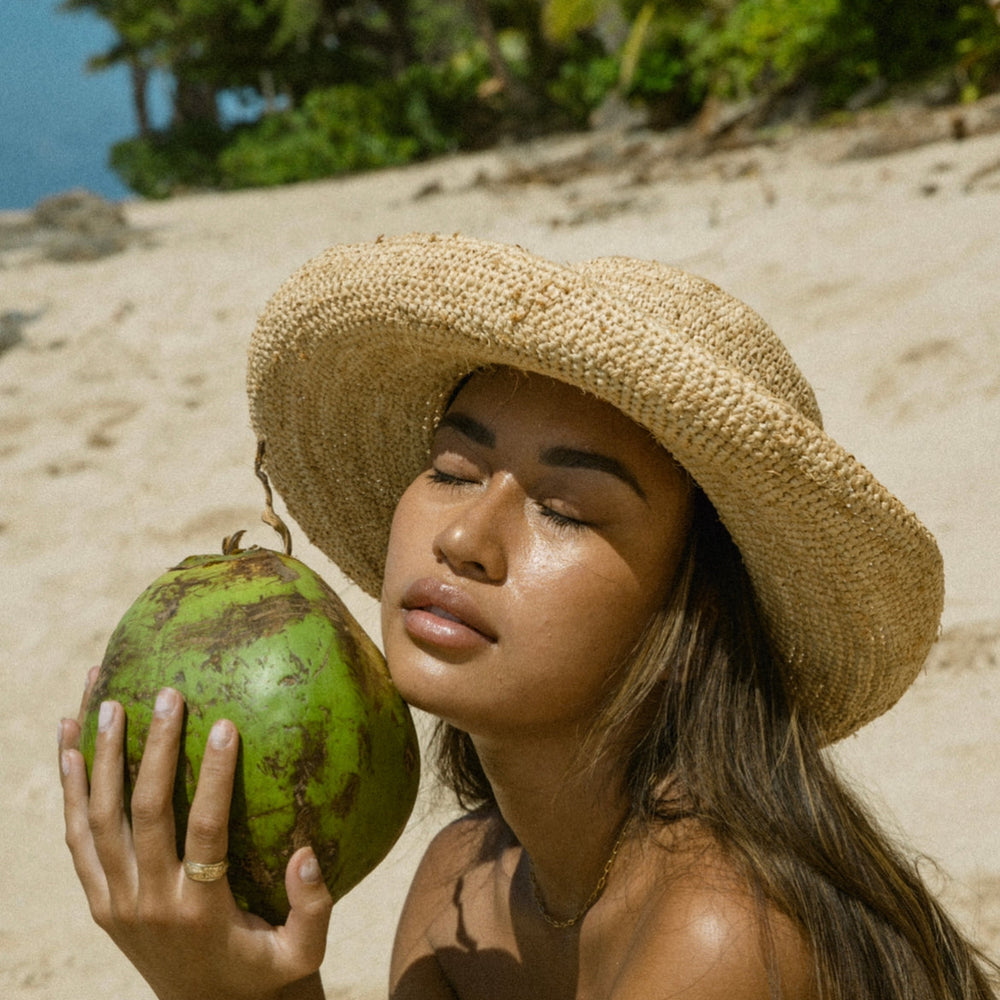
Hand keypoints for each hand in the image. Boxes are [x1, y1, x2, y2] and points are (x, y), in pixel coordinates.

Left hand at [59, 669, 333, 999]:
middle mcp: (148, 902)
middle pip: (144, 812)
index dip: (213, 776)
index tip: (224, 723)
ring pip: (98, 817)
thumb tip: (307, 853)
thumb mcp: (303, 952)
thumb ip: (311, 906)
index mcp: (200, 910)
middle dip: (154, 749)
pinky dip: (70, 787)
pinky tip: (69, 742)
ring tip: (107, 698)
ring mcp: (114, 900)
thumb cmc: (263, 971)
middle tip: (167, 693)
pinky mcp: (98, 899)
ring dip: (101, 755)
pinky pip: (76, 836)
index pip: (204, 830)